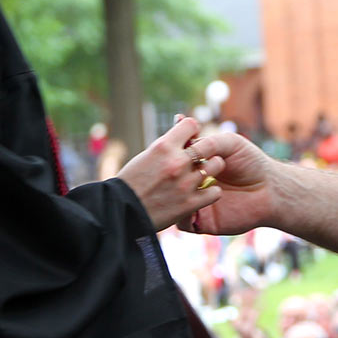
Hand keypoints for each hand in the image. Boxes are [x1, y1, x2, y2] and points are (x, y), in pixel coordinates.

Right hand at [118, 116, 225, 230]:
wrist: (121, 212)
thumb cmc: (131, 182)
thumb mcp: (146, 156)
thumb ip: (167, 146)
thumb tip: (183, 131)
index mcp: (163, 147)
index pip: (191, 125)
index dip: (192, 131)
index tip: (191, 139)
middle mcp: (177, 162)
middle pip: (208, 145)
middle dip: (206, 149)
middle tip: (202, 157)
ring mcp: (185, 183)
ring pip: (216, 166)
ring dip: (211, 169)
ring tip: (203, 174)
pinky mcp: (190, 204)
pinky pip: (214, 192)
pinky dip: (211, 192)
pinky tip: (203, 192)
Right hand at [180, 130, 278, 235]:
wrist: (270, 189)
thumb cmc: (252, 162)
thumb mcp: (229, 143)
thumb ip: (208, 142)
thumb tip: (188, 148)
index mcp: (197, 166)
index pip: (174, 160)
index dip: (171, 153)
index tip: (171, 142)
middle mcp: (193, 185)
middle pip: (169, 182)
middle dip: (171, 173)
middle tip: (181, 165)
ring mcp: (196, 204)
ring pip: (173, 203)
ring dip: (177, 193)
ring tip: (193, 183)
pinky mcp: (204, 222)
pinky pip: (183, 223)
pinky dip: (183, 214)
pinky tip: (194, 201)